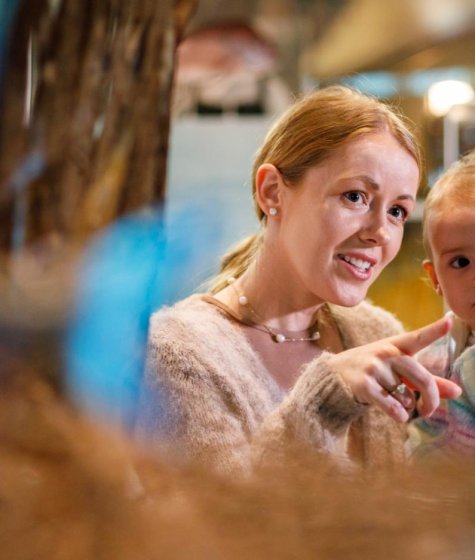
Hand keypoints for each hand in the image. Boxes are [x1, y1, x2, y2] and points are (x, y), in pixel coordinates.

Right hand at [327, 316, 461, 422]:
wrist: (331, 376)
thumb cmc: (370, 371)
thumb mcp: (395, 369)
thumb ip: (425, 379)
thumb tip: (457, 391)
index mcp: (395, 346)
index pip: (417, 337)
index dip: (435, 330)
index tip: (450, 320)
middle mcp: (386, 353)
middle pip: (421, 377)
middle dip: (431, 399)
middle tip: (428, 410)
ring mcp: (374, 368)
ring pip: (407, 397)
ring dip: (406, 407)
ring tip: (394, 403)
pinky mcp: (365, 385)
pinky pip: (394, 407)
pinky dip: (399, 415)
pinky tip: (397, 415)